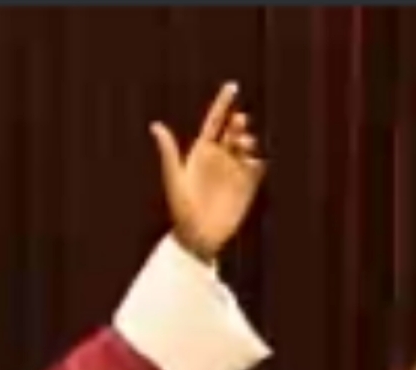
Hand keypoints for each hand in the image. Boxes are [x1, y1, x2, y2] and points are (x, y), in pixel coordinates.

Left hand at [152, 81, 265, 260]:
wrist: (197, 237)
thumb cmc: (181, 210)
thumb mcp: (173, 178)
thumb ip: (168, 152)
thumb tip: (155, 126)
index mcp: (201, 151)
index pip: (215, 120)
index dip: (224, 102)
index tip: (233, 86)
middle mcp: (220, 157)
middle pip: (234, 130)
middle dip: (238, 123)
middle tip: (237, 125)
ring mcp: (235, 170)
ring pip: (247, 145)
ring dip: (248, 141)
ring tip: (243, 146)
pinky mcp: (247, 186)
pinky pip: (258, 166)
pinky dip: (259, 160)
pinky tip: (254, 162)